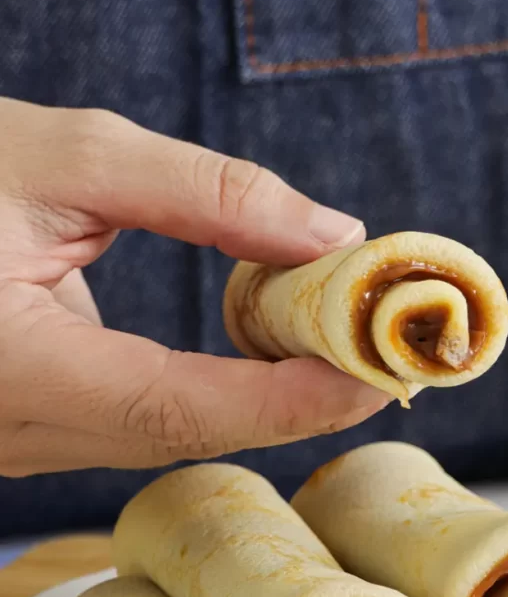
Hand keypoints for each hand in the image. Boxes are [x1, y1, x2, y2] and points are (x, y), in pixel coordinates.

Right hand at [0, 97, 385, 476]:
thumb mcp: (61, 157)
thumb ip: (203, 192)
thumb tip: (330, 233)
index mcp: (12, 366)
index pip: (176, 407)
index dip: (285, 401)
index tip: (375, 377)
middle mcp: (13, 428)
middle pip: (186, 434)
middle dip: (295, 403)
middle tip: (381, 358)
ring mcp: (21, 438)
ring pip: (170, 436)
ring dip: (262, 398)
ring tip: (340, 346)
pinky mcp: (36, 425)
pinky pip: (144, 423)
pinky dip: (216, 392)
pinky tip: (267, 353)